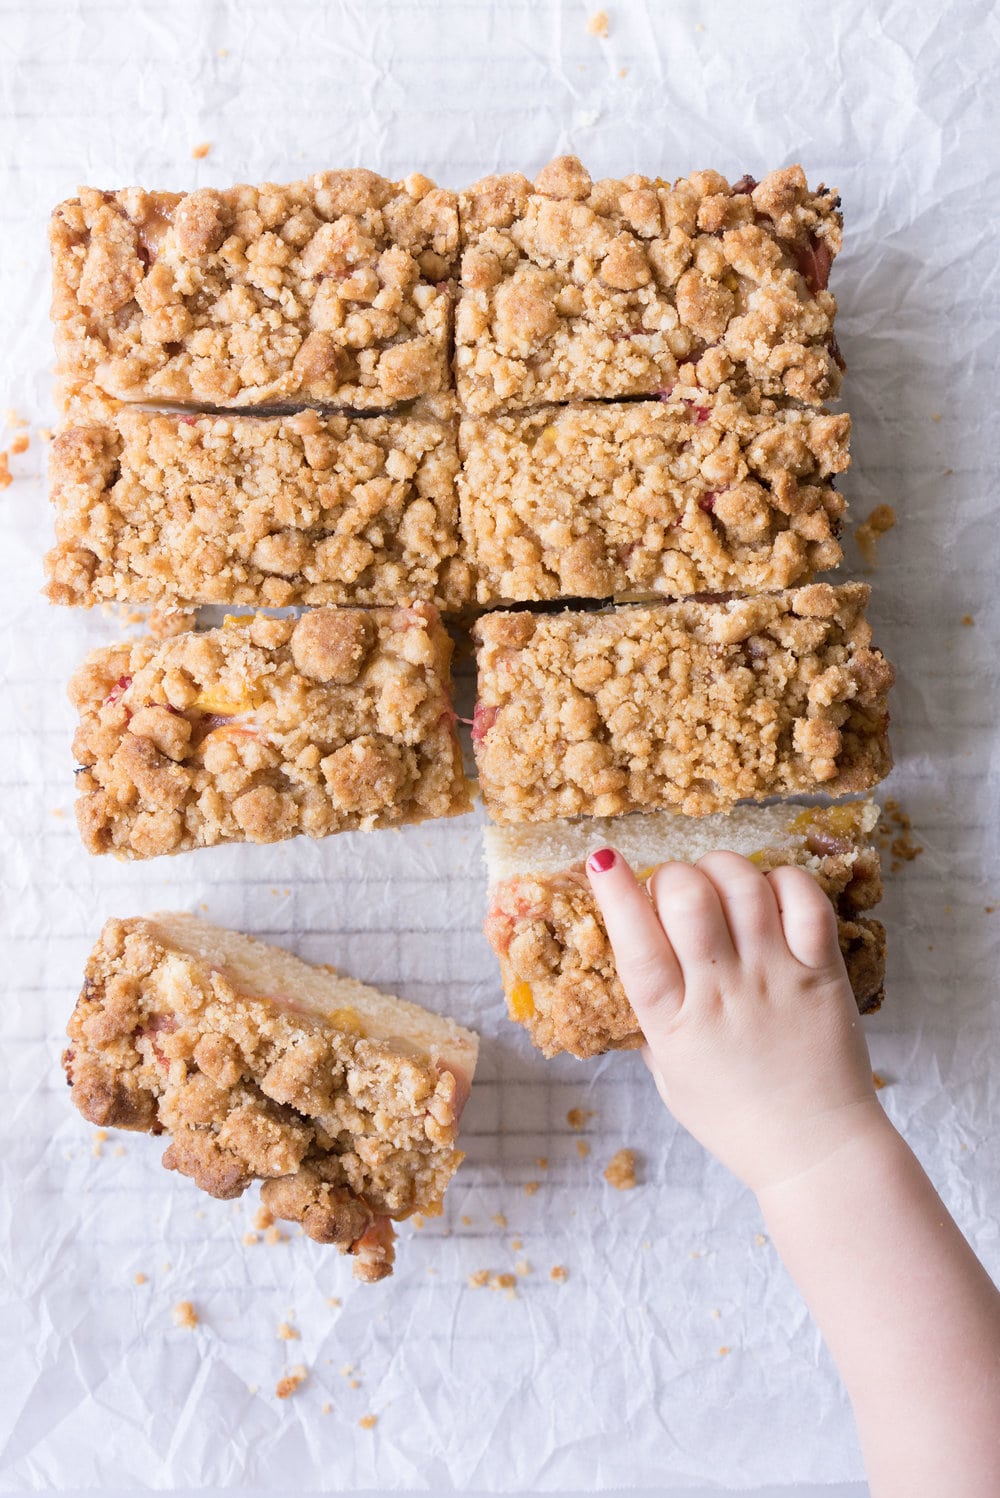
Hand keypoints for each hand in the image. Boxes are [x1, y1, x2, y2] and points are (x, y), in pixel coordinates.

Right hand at [586, 848, 886, 1191]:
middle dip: (672, 875)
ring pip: (744, 885)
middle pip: (688, 897)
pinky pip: (805, 899)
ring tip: (721, 884)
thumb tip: (634, 965)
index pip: (636, 943)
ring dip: (723, 869)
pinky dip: (783, 880)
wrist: (815, 1151)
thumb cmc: (735, 1119)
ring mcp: (775, 977)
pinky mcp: (821, 971)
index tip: (602, 858)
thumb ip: (652, 1021)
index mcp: (675, 1023)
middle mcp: (722, 992)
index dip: (614, 892)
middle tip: (676, 890)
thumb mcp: (670, 1077)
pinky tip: (770, 895)